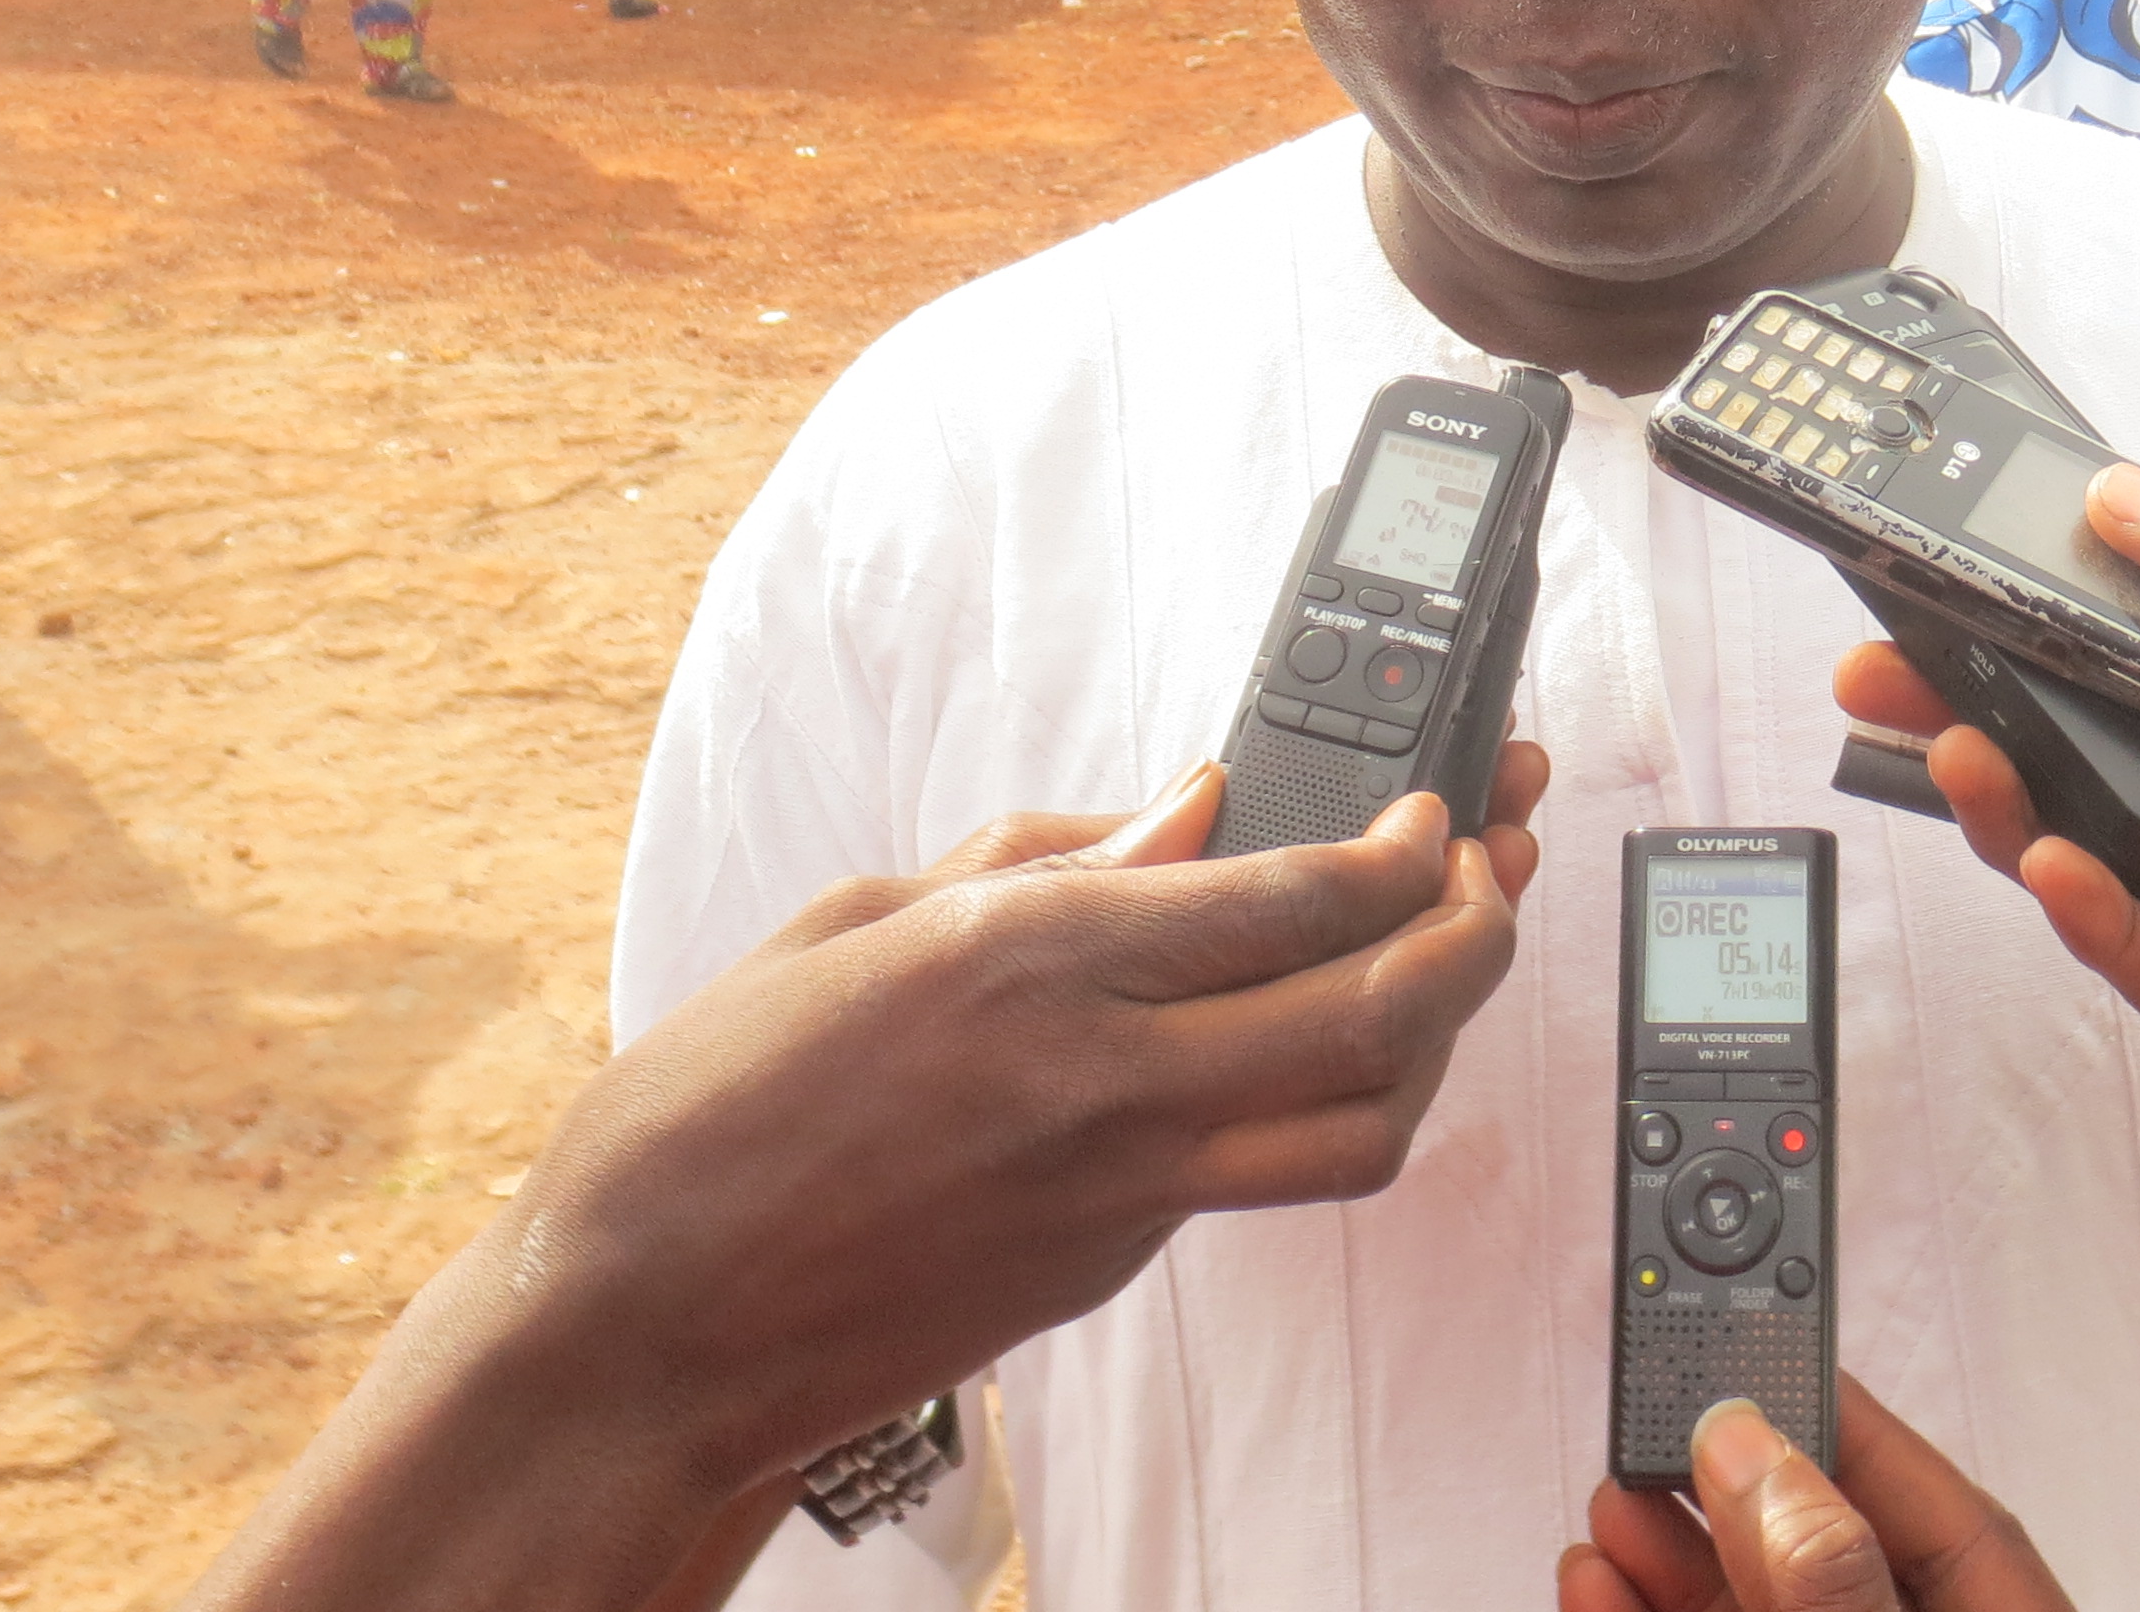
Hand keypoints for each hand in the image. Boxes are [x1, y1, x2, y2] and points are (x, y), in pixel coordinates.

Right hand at [492, 745, 1542, 1493]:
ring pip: (1362, 1120)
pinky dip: (1326, 1109)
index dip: (1407, 848)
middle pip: (1377, 1005)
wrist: (642, 1329)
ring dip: (1439, 1041)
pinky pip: (1269, 1179)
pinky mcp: (1109, 1264)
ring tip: (1447, 970)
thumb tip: (1186, 809)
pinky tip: (1314, 1048)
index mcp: (1034, 956)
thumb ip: (1037, 857)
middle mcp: (1102, 1071)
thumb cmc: (709, 1115)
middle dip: (1477, 930)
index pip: (1299, 893)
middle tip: (1497, 876)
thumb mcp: (851, 924)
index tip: (1438, 810)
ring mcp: (1118, 1186)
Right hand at [1559, 1381, 2071, 1611]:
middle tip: (1654, 1425)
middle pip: (1826, 1545)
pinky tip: (1599, 1586)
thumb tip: (1760, 1460)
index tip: (1758, 1353)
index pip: (1941, 1503)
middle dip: (1727, 1484)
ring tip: (1609, 1509)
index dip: (1844, 1419)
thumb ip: (1835, 1586)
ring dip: (1668, 1553)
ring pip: (1752, 1603)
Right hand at [1824, 477, 2139, 1209]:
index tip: (1974, 571)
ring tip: (1955, 755)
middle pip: (2118, 745)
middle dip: (2000, 706)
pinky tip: (2053, 870)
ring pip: (2117, 850)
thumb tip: (2137, 496)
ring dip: (2027, 806)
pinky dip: (2097, 917)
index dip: (2071, 606)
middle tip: (1885, 672)